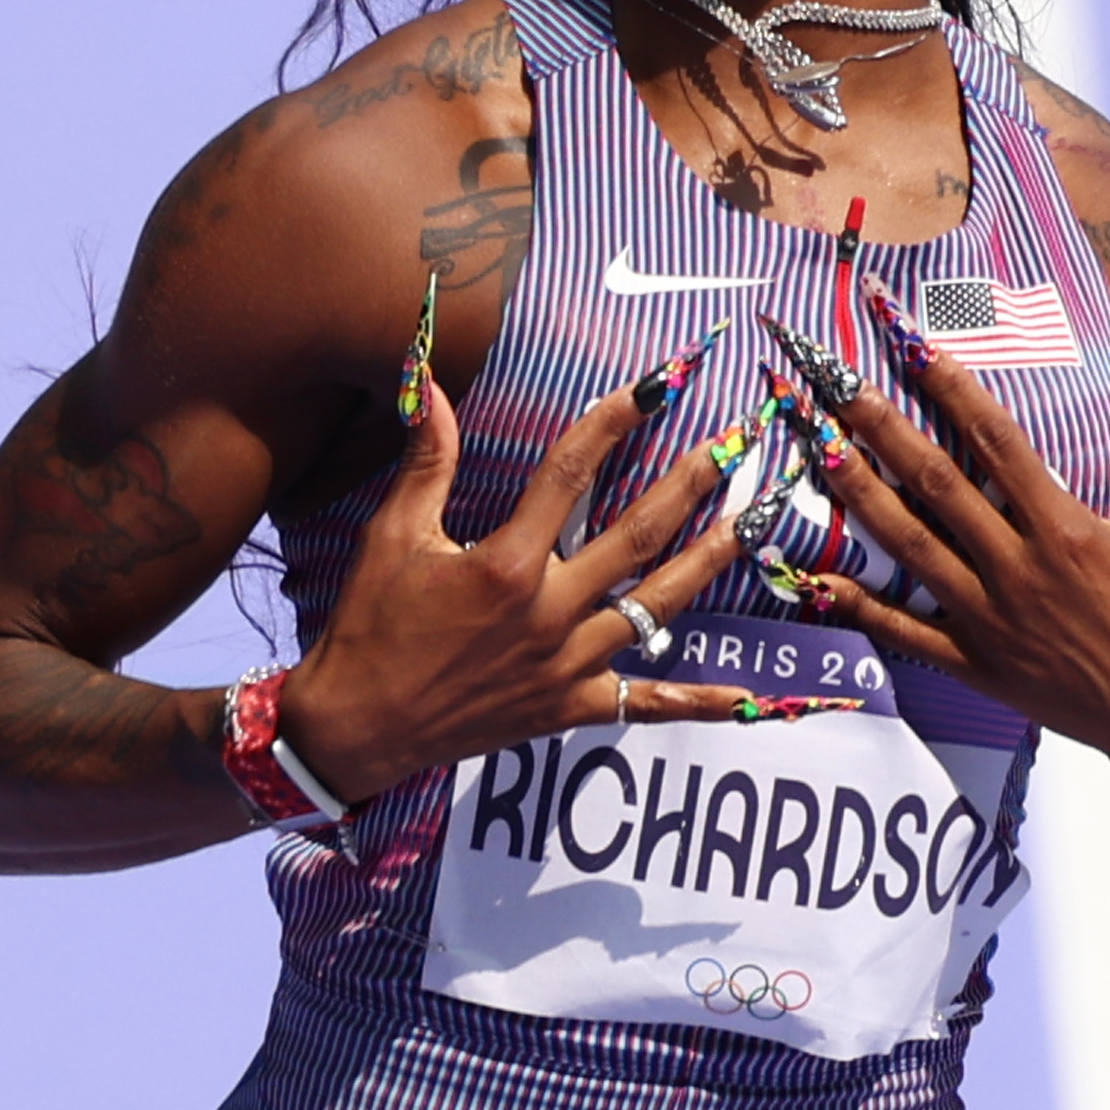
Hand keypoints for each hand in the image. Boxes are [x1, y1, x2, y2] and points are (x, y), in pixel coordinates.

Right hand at [277, 379, 760, 804]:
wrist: (355, 727)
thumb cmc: (370, 626)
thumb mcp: (391, 536)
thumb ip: (427, 460)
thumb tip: (429, 383)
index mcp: (508, 564)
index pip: (571, 473)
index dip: (613, 421)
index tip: (654, 385)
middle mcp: (549, 611)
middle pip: (639, 535)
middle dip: (692, 483)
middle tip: (735, 442)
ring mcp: (567, 664)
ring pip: (659, 605)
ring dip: (711, 560)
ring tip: (754, 520)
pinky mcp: (570, 708)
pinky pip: (646, 703)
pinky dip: (697, 700)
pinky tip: (748, 694)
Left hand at [810, 353, 1109, 789]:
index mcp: (1065, 529)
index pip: (997, 442)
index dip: (953, 389)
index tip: (913, 346)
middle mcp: (1018, 569)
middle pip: (936, 483)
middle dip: (882, 427)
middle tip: (836, 381)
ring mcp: (992, 621)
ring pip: (912, 547)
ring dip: (861, 496)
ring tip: (819, 449)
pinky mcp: (979, 668)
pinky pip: (908, 635)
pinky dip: (863, 606)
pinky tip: (818, 578)